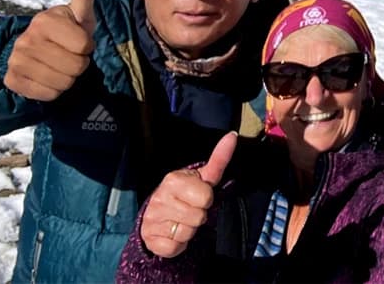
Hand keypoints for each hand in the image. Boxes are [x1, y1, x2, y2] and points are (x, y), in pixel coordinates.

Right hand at [4, 0, 96, 100]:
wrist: (35, 53)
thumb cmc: (66, 32)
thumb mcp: (79, 15)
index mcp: (45, 20)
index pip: (84, 46)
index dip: (86, 46)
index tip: (77, 39)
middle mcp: (27, 38)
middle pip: (76, 66)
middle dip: (78, 63)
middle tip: (68, 54)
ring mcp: (16, 60)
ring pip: (64, 83)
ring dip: (68, 77)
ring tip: (58, 64)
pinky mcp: (12, 80)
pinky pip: (49, 94)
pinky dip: (53, 90)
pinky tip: (46, 77)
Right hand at [140, 132, 236, 258]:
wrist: (158, 215)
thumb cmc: (186, 194)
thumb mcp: (202, 177)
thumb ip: (218, 159)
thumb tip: (233, 135)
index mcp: (173, 180)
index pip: (206, 197)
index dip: (207, 200)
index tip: (197, 197)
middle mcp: (159, 198)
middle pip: (198, 217)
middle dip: (199, 216)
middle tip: (189, 210)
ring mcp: (152, 219)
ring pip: (187, 233)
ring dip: (189, 231)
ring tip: (181, 221)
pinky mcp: (150, 239)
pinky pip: (175, 247)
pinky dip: (178, 245)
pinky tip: (172, 234)